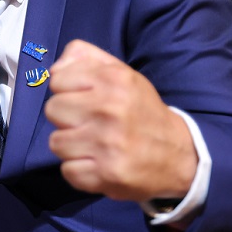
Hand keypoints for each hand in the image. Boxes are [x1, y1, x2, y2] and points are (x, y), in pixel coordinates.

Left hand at [45, 40, 196, 200]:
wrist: (179, 154)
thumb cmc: (140, 110)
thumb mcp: (120, 72)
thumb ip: (85, 58)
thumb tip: (54, 70)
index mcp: (114, 79)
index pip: (57, 80)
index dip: (66, 90)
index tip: (83, 99)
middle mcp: (110, 109)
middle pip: (52, 110)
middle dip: (66, 118)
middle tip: (88, 124)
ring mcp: (108, 143)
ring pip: (56, 142)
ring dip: (71, 147)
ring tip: (93, 145)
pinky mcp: (107, 173)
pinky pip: (68, 171)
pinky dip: (79, 171)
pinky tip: (97, 164)